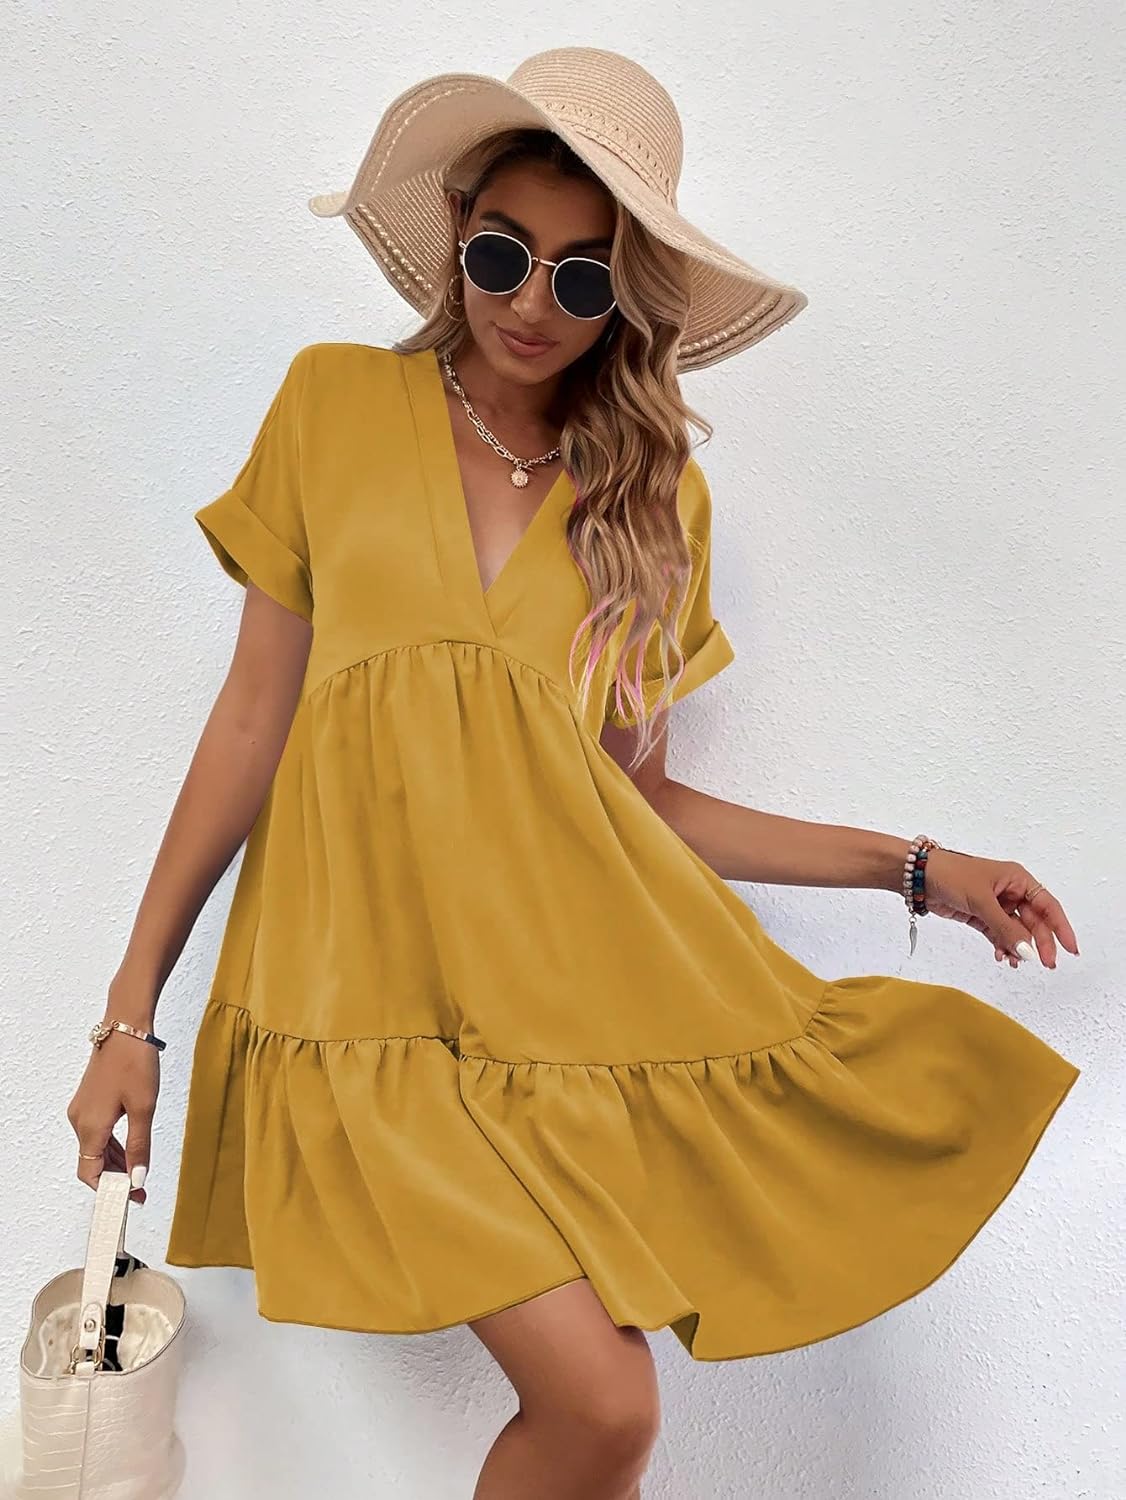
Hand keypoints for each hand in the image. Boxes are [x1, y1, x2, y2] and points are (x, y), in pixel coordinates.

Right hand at [67, 1006, 159, 1204]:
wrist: (125, 1026)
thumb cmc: (135, 1063)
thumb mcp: (144, 1108)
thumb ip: (139, 1146)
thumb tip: (137, 1178)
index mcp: (90, 1126)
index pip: (90, 1174)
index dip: (110, 1191)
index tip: (130, 1201)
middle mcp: (79, 1120)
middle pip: (92, 1163)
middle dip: (115, 1179)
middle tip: (141, 1190)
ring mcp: (82, 1109)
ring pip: (94, 1148)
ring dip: (114, 1162)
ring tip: (139, 1173)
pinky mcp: (89, 1100)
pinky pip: (96, 1132)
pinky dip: (111, 1145)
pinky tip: (129, 1149)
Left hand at [921, 847, 1079, 968]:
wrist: (919, 877)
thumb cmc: (952, 875)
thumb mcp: (982, 901)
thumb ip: (1005, 928)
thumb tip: (1027, 951)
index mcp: (1017, 879)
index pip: (1048, 905)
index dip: (1061, 927)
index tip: (1071, 948)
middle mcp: (1010, 892)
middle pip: (1034, 922)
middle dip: (1039, 943)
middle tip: (1045, 964)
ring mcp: (996, 905)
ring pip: (1016, 931)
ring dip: (1018, 947)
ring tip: (1016, 962)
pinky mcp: (981, 916)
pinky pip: (999, 934)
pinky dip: (1002, 946)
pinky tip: (1002, 956)